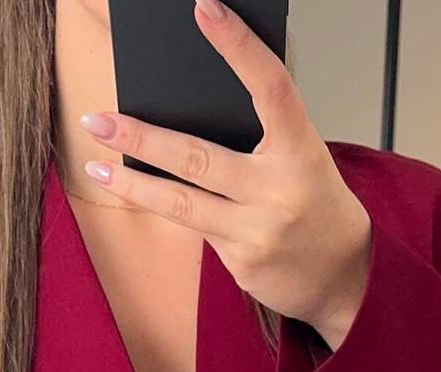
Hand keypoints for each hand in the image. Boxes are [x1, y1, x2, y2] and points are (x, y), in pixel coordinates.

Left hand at [78, 0, 372, 348]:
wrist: (343, 276)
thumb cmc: (314, 204)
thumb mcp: (301, 159)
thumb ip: (259, 138)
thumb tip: (189, 117)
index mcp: (301, 149)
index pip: (270, 87)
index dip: (238, 47)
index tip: (205, 10)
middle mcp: (279, 189)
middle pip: (199, 157)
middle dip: (143, 137)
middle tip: (100, 119)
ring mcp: (258, 230)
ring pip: (183, 203)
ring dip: (133, 184)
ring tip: (97, 168)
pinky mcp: (242, 263)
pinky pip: (196, 231)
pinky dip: (173, 212)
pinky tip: (149, 199)